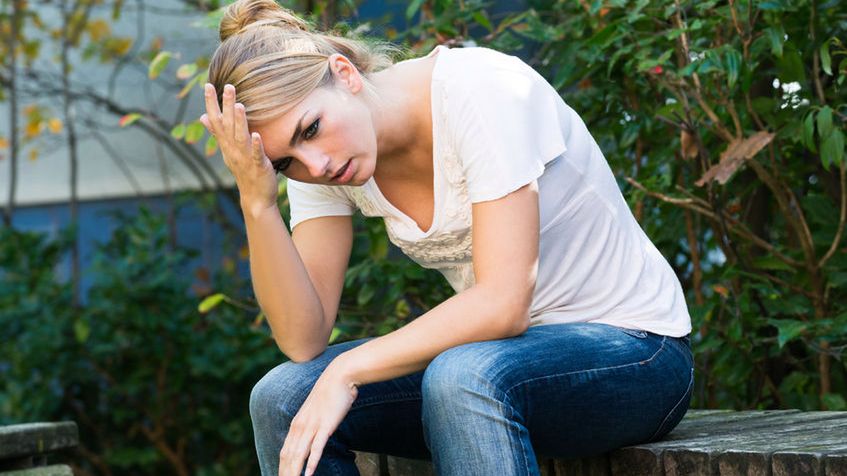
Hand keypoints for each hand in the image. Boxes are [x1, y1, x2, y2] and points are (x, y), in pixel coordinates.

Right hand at [199, 83, 277, 215]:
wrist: (255, 197)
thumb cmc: (243, 171)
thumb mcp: (228, 150)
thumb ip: (217, 133)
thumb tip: (203, 117)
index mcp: (226, 144)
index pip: (216, 120)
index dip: (211, 103)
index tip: (208, 85)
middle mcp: (232, 149)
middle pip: (227, 125)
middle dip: (226, 106)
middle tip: (228, 86)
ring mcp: (244, 158)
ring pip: (240, 137)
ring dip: (239, 122)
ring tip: (239, 105)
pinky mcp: (257, 166)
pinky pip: (256, 154)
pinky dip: (255, 145)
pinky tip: (256, 135)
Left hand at [278, 360, 358, 475]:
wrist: (339, 376)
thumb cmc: (330, 393)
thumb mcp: (316, 411)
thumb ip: (312, 425)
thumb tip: (312, 436)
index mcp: (296, 424)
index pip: (285, 452)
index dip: (281, 468)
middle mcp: (300, 426)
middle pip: (288, 456)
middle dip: (285, 473)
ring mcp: (312, 426)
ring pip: (299, 454)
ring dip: (294, 472)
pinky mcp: (325, 425)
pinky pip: (316, 447)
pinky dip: (312, 462)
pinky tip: (309, 473)